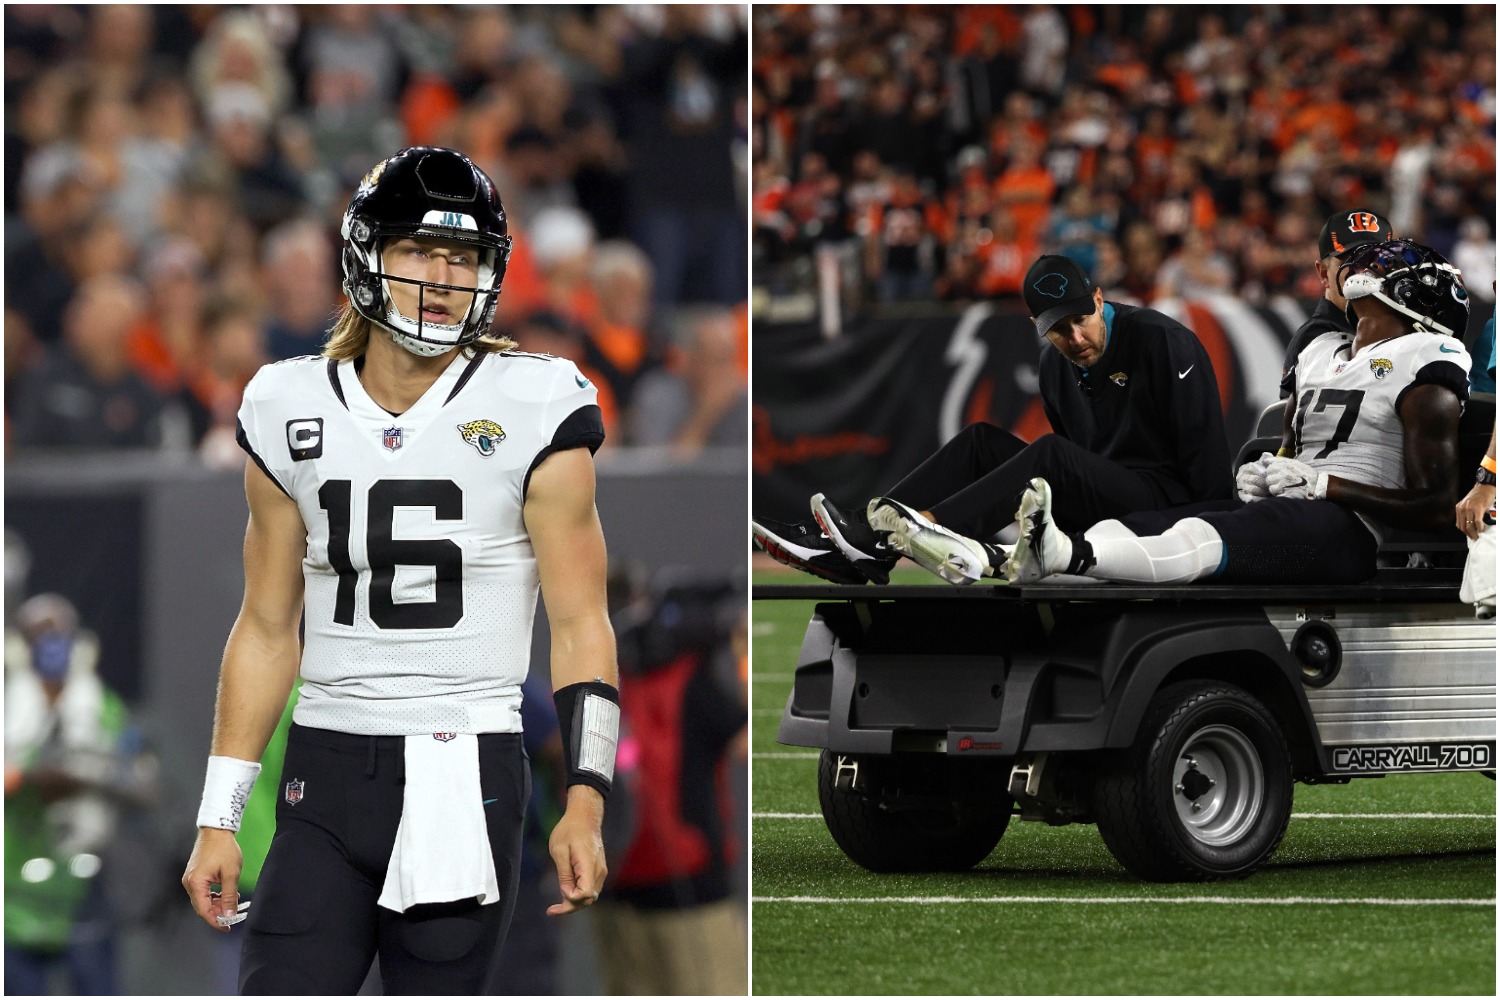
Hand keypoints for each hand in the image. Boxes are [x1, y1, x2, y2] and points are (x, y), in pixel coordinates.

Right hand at [182, 827, 243, 932]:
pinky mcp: (195, 875)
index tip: (227, 927)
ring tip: (233, 901)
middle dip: (217, 912)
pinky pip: (203, 892)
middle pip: (202, 906)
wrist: (216, 830)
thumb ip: (229, 896)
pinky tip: (226, 893)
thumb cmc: (223, 848)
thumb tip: (229, 914)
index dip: (215, 921)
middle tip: (233, 914)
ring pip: (203, 899)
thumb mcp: (231, 873)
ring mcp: (191, 879)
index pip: (203, 910)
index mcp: (196, 883)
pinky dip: (214, 895)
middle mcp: (189, 883)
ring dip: (217, 903)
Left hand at [546, 785, 606, 916]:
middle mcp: (599, 871)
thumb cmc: (569, 830)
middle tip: (551, 910)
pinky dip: (579, 895)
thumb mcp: (559, 850)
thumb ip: (564, 874)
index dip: (571, 899)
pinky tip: (566, 894)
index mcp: (589, 865)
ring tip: (556, 905)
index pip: (585, 894)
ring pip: (590, 896)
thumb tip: (567, 895)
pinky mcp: (598, 870)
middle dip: (571, 907)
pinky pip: (590, 889)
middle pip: (589, 899)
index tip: (558, 892)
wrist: (585, 817)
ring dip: (575, 903)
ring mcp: (601, 871)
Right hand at [1235, 454, 1272, 502]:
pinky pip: (1250, 499)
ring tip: (1269, 491)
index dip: (1259, 470)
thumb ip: (1265, 459)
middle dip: (1262, 482)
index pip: (1250, 467)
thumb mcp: (1263, 464)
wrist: (1259, 485)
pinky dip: (1258, 499)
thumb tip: (1267, 455)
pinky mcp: (1244, 497)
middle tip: (1271, 484)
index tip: (1266, 474)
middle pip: (1251, 479)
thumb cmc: (1262, 473)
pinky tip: (1265, 498)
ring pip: (1251, 489)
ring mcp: (1242, 488)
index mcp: (1245, 468)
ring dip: (1262, 490)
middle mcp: (1241, 478)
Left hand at [1265, 456, 1327, 500]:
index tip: (1273, 469)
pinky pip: (1272, 489)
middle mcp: (1284, 470)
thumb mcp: (1297, 464)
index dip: (1271, 467)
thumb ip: (1283, 461)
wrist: (1317, 486)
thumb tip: (1267, 460)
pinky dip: (1276, 491)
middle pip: (1269, 471)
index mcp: (1288, 463)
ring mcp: (1282, 480)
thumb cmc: (1308, 475)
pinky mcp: (1282, 489)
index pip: (1271, 463)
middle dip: (1272, 475)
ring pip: (1269, 480)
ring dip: (1273, 483)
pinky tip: (1283, 491)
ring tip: (1282, 485)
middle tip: (1279, 479)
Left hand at [1455, 481, 1495, 539]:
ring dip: (1474, 533)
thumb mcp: (1469, 505)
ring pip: (1469, 526)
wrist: (1485, 487)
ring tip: (1478, 535)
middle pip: (1463, 526)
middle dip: (1469, 534)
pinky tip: (1482, 529)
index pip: (1459, 524)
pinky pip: (1477, 522)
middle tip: (1474, 538)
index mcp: (1459, 508)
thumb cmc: (1479, 495)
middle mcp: (1462, 508)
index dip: (1464, 532)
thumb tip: (1470, 526)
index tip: (1469, 535)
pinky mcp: (1477, 508)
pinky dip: (1479, 527)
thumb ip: (1467, 514)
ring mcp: (1469, 508)